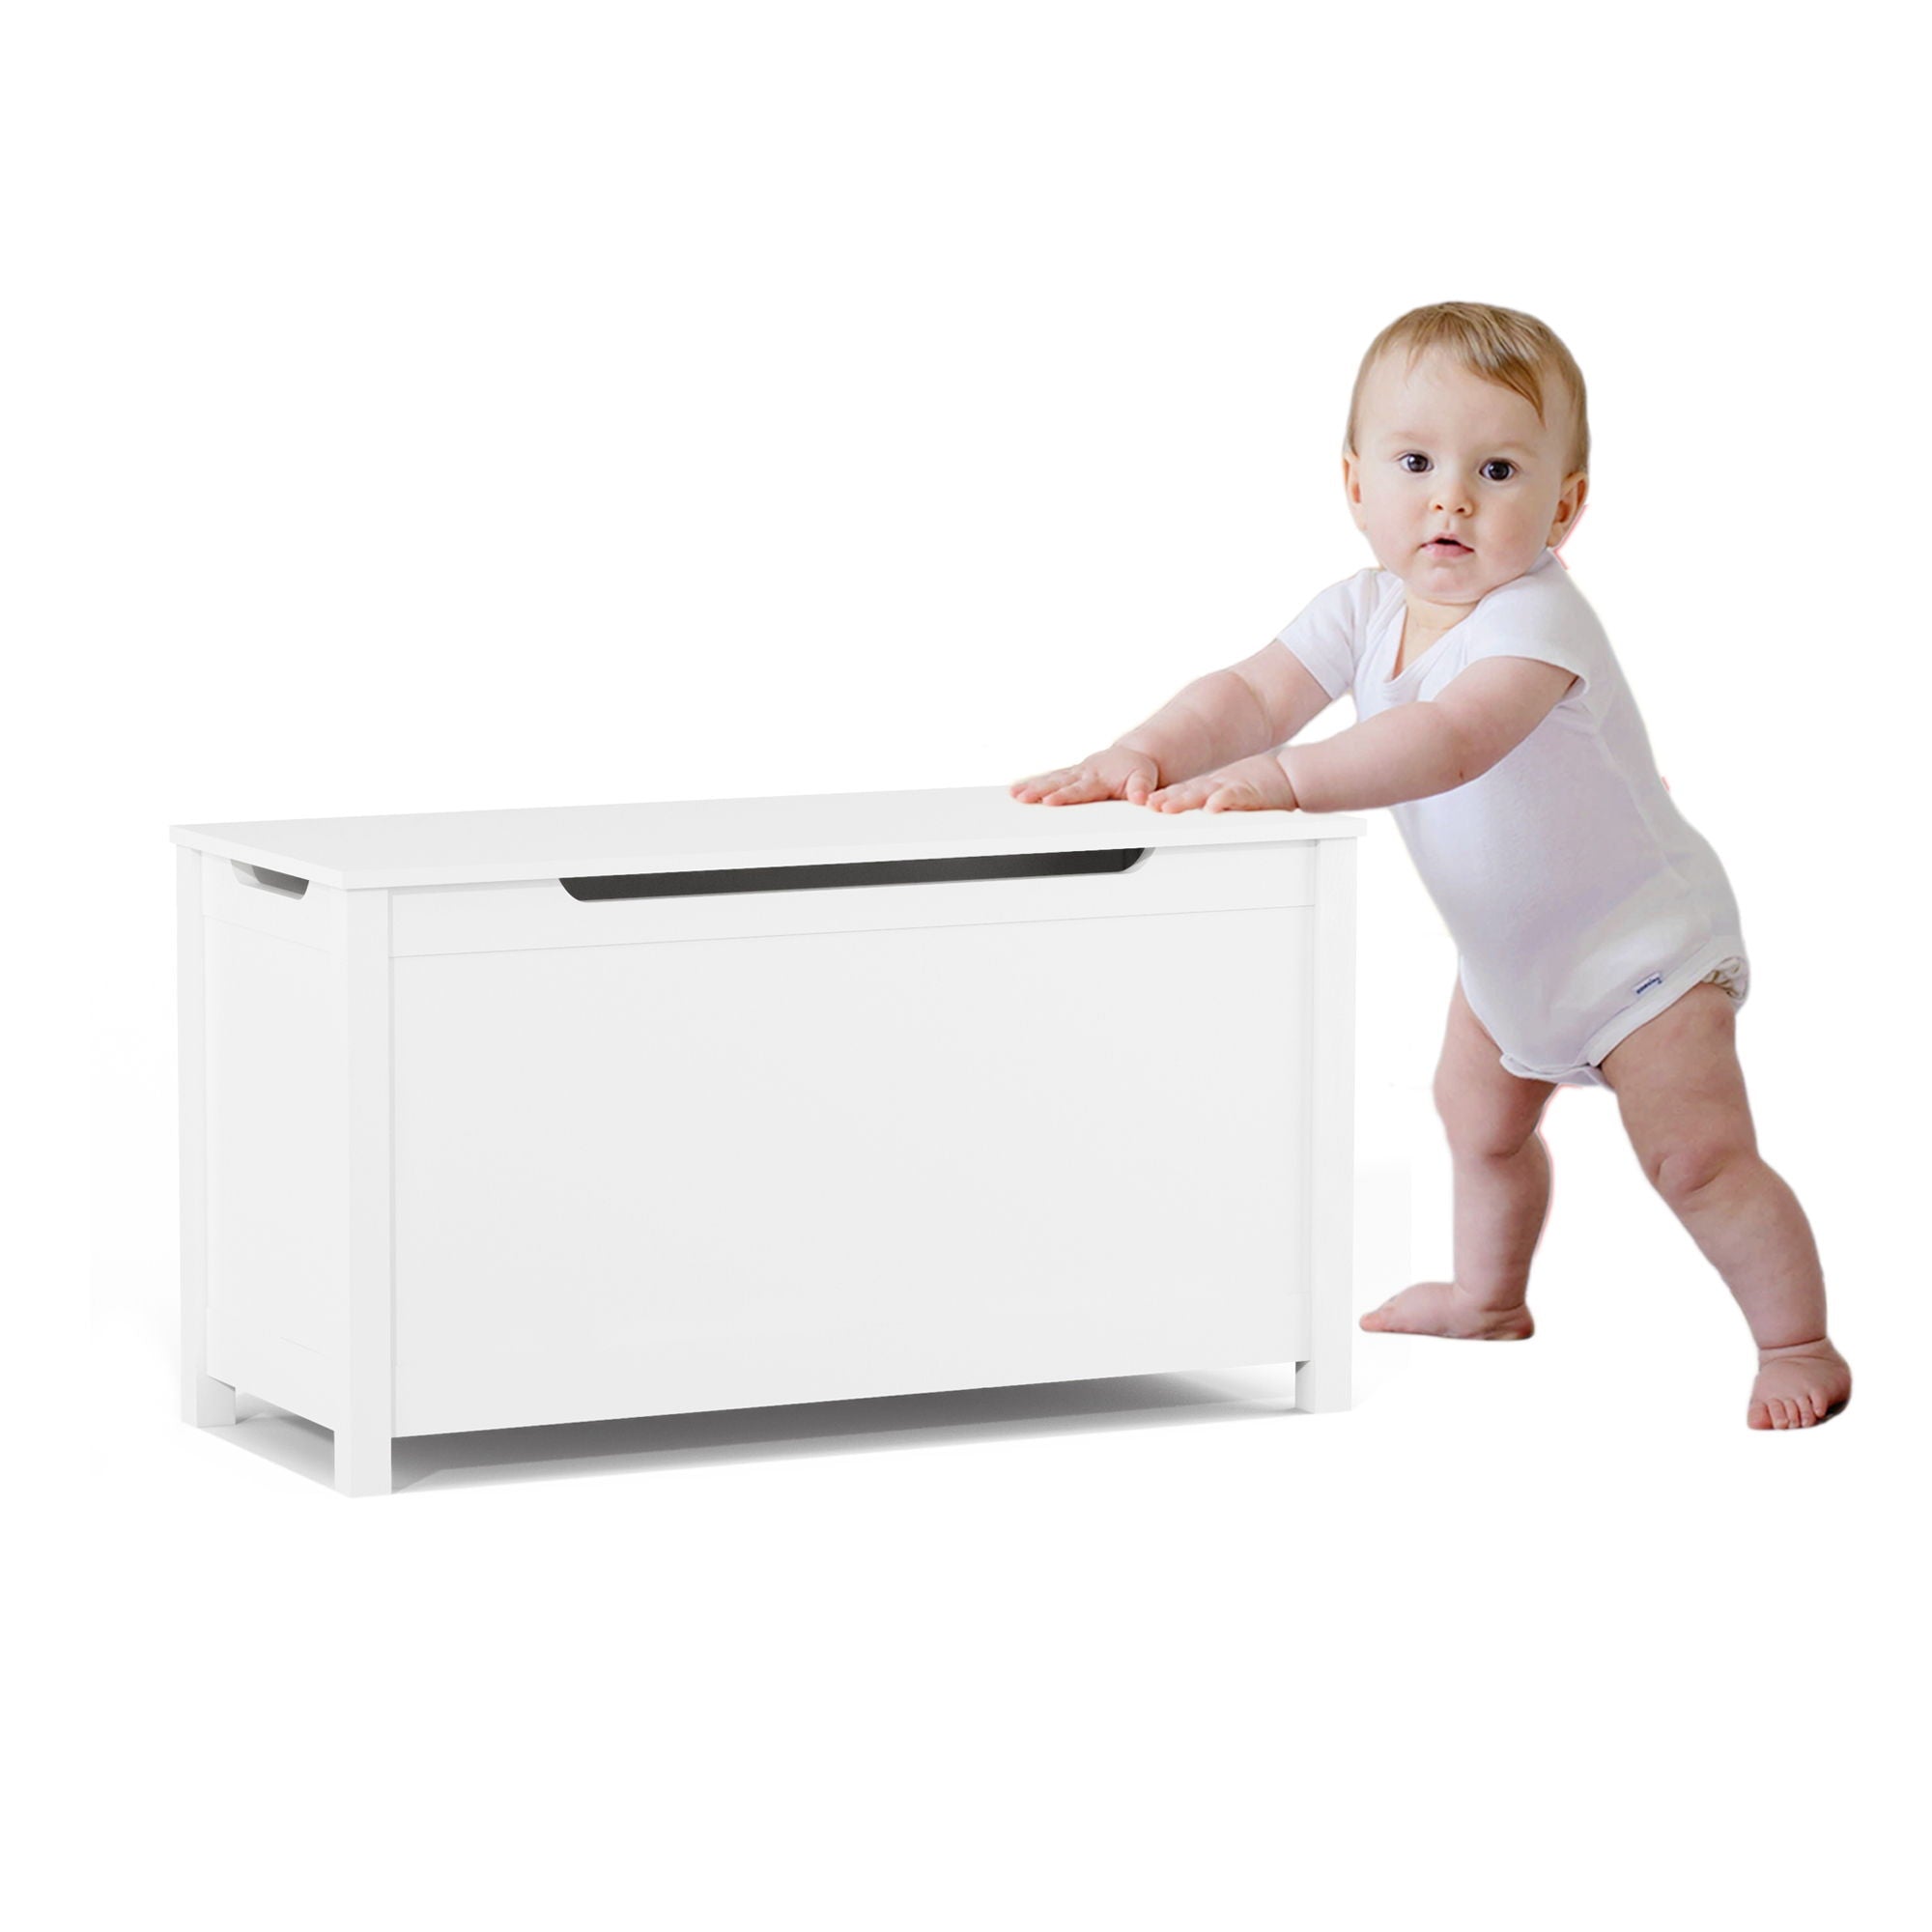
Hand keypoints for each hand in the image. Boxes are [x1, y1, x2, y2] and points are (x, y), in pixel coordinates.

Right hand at [1009, 746, 1159, 805]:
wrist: (1132, 757)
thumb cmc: (1137, 770)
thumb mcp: (1145, 778)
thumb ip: (1142, 787)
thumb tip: (1141, 796)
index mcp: (1099, 778)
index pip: (1079, 789)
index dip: (1064, 796)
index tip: (1049, 801)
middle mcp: (1083, 773)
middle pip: (1057, 783)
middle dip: (1038, 790)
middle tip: (1022, 797)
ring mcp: (1074, 774)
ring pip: (1049, 780)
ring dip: (1031, 787)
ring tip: (1014, 795)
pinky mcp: (1068, 775)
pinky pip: (1048, 779)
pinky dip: (1032, 783)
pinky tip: (1016, 791)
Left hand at [1147, 753, 1297, 812]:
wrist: (1286, 776)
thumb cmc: (1255, 788)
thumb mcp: (1225, 796)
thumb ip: (1206, 805)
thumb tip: (1184, 816)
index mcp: (1209, 790)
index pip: (1181, 793)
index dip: (1163, 798)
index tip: (1144, 805)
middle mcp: (1216, 788)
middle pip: (1186, 793)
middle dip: (1167, 800)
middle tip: (1150, 806)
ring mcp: (1231, 788)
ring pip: (1204, 794)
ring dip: (1185, 800)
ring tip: (1168, 807)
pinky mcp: (1249, 793)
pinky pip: (1234, 797)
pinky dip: (1222, 800)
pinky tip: (1212, 806)